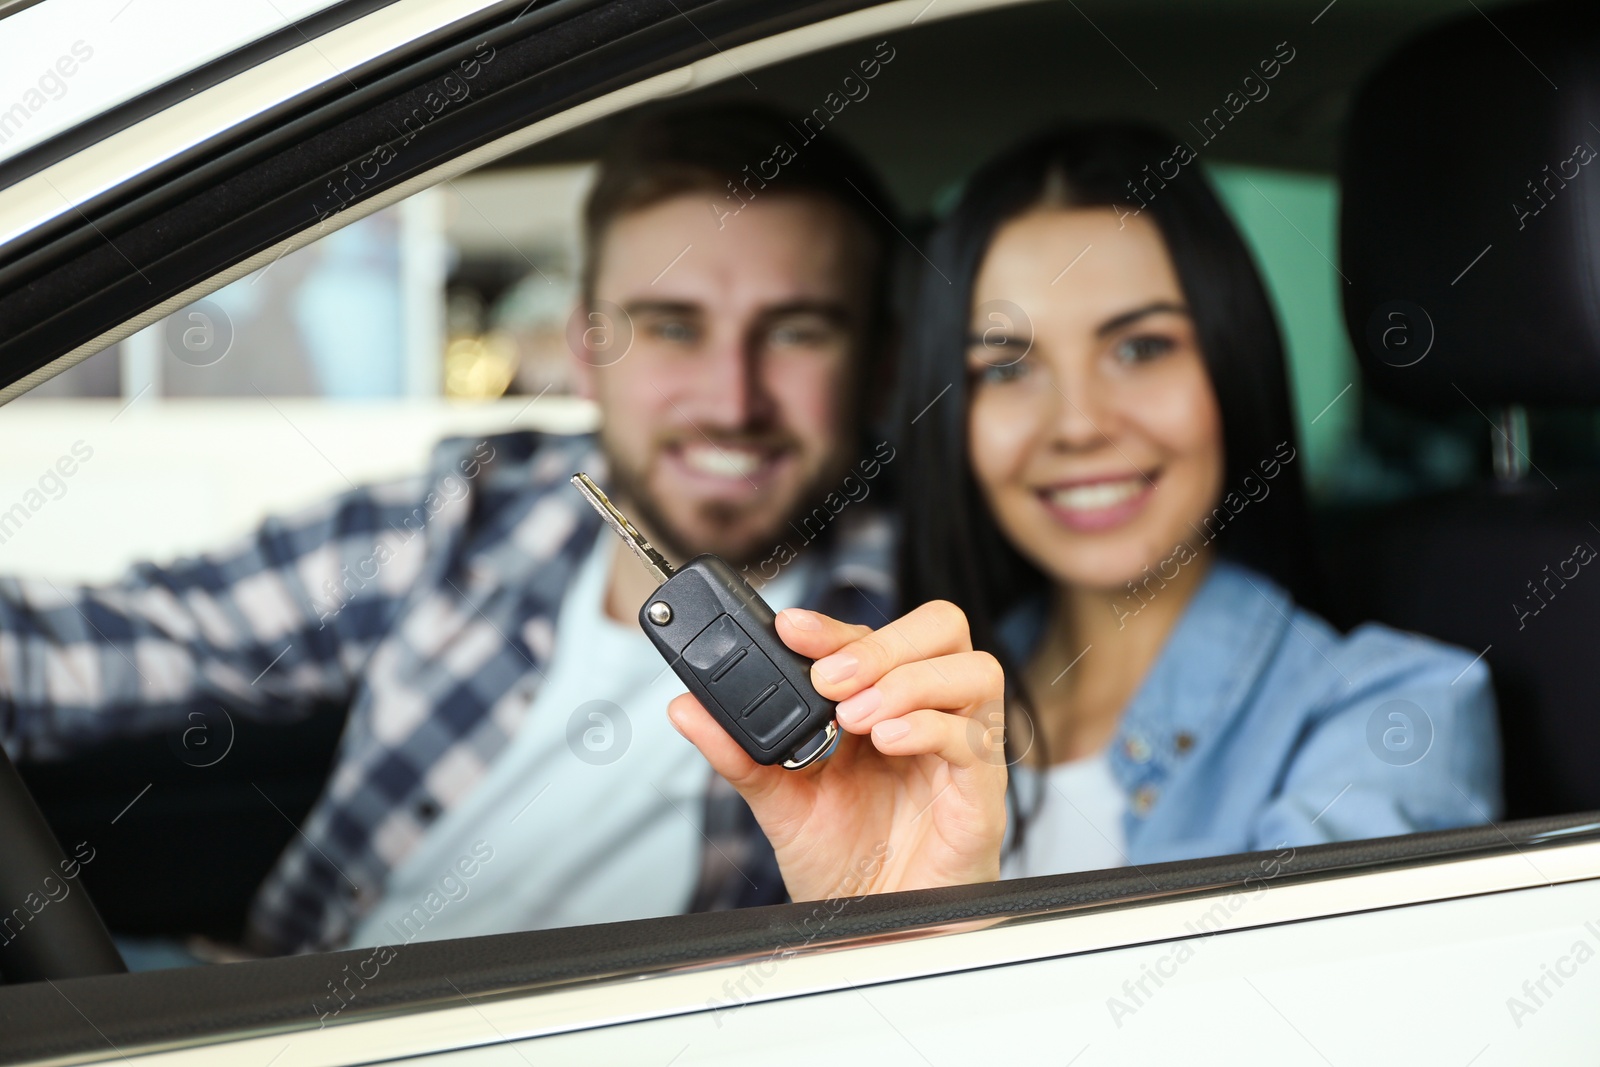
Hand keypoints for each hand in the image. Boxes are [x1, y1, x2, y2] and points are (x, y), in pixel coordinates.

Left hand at [667, 600, 1006, 901]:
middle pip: (941, 628)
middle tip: (830, 680)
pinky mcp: (981, 796)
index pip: (874, 635)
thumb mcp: (779, 800)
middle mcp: (929, 717)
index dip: (834, 626)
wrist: (866, 933)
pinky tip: (888, 742)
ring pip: (974, 670)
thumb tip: (687, 708)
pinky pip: (975, 741)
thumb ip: (738, 751)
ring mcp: (961, 753)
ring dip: (908, 681)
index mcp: (884, 705)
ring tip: (857, 718)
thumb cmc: (844, 865)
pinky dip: (931, 728)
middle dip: (881, 643)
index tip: (791, 630)